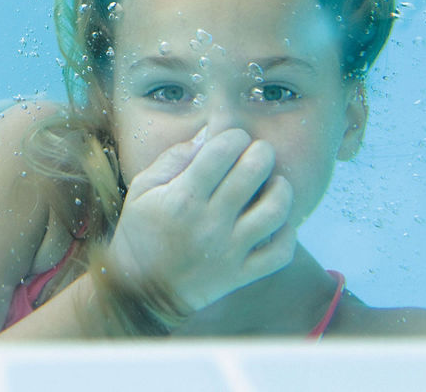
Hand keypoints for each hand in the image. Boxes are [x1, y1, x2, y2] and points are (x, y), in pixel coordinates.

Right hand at [103, 127, 295, 315]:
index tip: (232, 140)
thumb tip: (209, 133)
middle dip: (261, 152)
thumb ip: (175, 158)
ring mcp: (228, 251)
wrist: (139, 292)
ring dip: (280, 189)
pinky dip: (287, 233)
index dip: (234, 136)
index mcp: (183, 198)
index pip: (222, 150)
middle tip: (257, 154)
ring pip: (275, 210)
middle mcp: (210, 223)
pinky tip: (276, 222)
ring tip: (273, 184)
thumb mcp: (143, 188)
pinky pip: (280, 252)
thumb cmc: (140, 232)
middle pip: (254, 171)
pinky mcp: (240, 275)